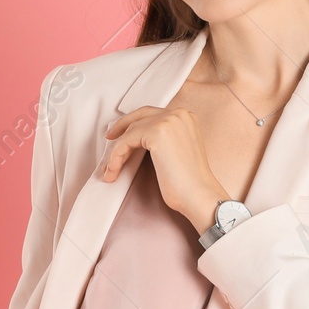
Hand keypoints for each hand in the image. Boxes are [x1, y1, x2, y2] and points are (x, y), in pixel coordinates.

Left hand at [103, 105, 228, 230]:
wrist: (199, 195)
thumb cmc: (189, 182)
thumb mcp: (177, 151)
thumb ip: (164, 138)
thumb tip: (137, 138)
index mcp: (186, 116)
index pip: (153, 114)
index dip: (134, 123)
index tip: (120, 135)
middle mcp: (178, 113)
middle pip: (140, 116)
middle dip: (122, 127)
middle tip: (109, 139)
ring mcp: (168, 121)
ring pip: (131, 131)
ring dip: (117, 151)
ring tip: (111, 170)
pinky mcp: (157, 132)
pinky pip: (126, 141)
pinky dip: (116, 156)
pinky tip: (113, 171)